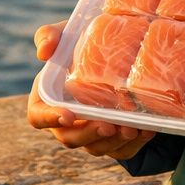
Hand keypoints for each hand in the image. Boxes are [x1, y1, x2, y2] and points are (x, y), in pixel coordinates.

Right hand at [26, 21, 154, 159]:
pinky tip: (146, 130)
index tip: (67, 115)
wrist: (111, 54)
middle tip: (108, 125)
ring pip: (96, 148)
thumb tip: (44, 52)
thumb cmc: (79, 44)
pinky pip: (121, 150)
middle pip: (71, 138)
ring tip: (131, 128)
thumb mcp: (65, 34)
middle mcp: (65, 122)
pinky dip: (134, 144)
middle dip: (90, 134)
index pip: (38, 117)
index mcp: (46, 100)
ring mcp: (88, 133)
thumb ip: (49, 36)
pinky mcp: (111, 140)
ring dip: (113, 142)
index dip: (50, 119)